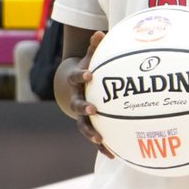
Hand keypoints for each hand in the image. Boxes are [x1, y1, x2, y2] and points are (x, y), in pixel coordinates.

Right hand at [65, 31, 113, 157]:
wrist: (74, 85)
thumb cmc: (89, 67)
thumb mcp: (91, 56)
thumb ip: (96, 47)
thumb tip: (101, 32)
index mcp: (76, 81)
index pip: (76, 77)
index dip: (81, 76)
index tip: (89, 74)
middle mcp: (76, 98)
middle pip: (76, 105)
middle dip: (84, 108)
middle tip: (93, 110)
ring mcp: (80, 114)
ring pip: (83, 126)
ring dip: (91, 133)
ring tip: (101, 139)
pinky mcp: (89, 125)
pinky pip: (95, 137)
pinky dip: (103, 146)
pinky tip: (114, 155)